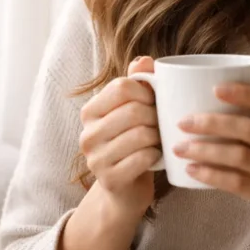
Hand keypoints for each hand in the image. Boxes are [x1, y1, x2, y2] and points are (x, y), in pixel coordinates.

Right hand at [78, 56, 160, 219]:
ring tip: (159, 139)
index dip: (146, 92)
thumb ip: (138, 82)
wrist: (126, 189)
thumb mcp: (133, 110)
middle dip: (155, 116)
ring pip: (140, 135)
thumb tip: (143, 60)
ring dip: (158, 137)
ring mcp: (95, 159)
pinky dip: (156, 155)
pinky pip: (142, 158)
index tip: (154, 102)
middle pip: (133, 111)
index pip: (121, 87)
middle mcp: (87, 134)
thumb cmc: (133, 142)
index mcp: (90, 112)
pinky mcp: (109, 180)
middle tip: (161, 123)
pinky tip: (156, 156)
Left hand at [173, 84, 249, 249]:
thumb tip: (206, 106)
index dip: (245, 93)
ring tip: (180, 148)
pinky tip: (192, 171)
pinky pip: (238, 183)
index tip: (215, 89)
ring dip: (206, 150)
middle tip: (183, 122)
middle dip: (213, 123)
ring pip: (241, 156)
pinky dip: (212, 175)